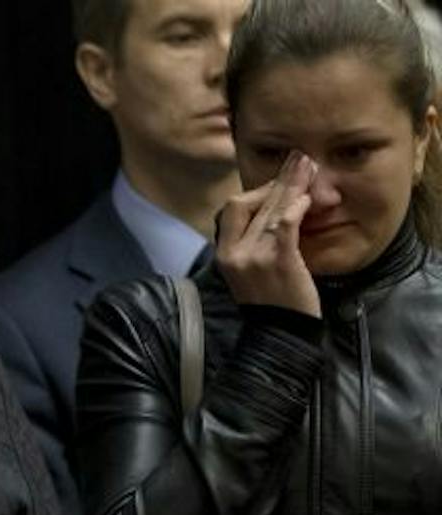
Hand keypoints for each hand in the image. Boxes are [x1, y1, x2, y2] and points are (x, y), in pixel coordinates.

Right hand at [215, 152, 320, 316]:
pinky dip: (297, 208)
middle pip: (251, 203)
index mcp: (224, 254)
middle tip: (301, 161)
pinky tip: (306, 200)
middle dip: (278, 181)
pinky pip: (285, 225)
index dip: (256, 191)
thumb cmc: (270, 300)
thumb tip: (271, 207)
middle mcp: (234, 253)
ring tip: (309, 169)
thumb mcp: (248, 269)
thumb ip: (252, 240)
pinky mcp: (279, 260)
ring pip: (271, 210)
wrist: (280, 332)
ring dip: (293, 187)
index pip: (231, 208)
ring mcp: (254, 257)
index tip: (277, 184)